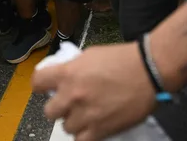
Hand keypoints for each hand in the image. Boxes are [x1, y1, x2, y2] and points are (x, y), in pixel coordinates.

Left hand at [31, 43, 156, 140]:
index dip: (40, 85)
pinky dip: (84, 135)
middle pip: (49, 111)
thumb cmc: (123, 59)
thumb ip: (73, 67)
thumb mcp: (90, 55)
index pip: (37, 82)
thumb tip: (64, 75)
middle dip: (58, 107)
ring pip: (66, 127)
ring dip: (74, 121)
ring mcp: (86, 114)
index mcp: (67, 73)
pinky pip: (81, 140)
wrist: (148, 71)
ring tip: (86, 114)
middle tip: (69, 104)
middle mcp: (72, 95)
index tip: (44, 88)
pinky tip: (91, 127)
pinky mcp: (101, 129)